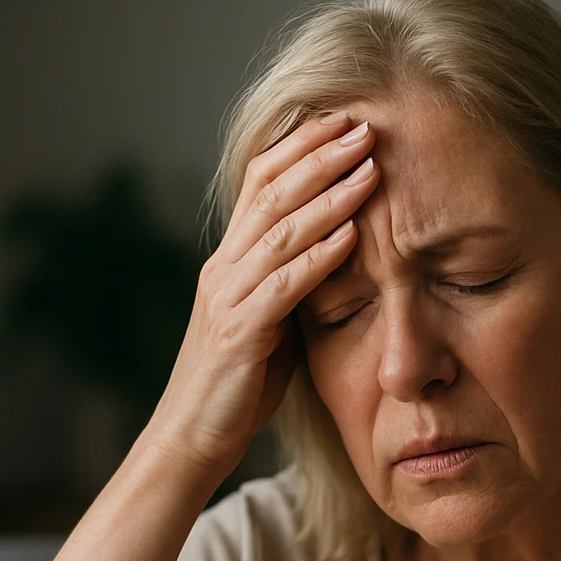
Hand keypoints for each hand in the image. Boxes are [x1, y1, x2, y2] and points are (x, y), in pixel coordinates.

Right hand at [152, 111, 379, 477]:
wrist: (191, 439)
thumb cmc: (237, 386)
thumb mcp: (271, 323)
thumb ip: (294, 284)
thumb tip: (340, 252)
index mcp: (231, 260)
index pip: (261, 182)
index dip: (301, 147)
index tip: (344, 122)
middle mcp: (224, 268)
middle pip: (271, 192)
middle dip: (320, 155)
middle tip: (364, 126)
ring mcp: (228, 298)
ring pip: (279, 231)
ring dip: (328, 196)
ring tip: (369, 168)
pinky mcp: (238, 333)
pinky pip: (282, 286)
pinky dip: (318, 257)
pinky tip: (351, 236)